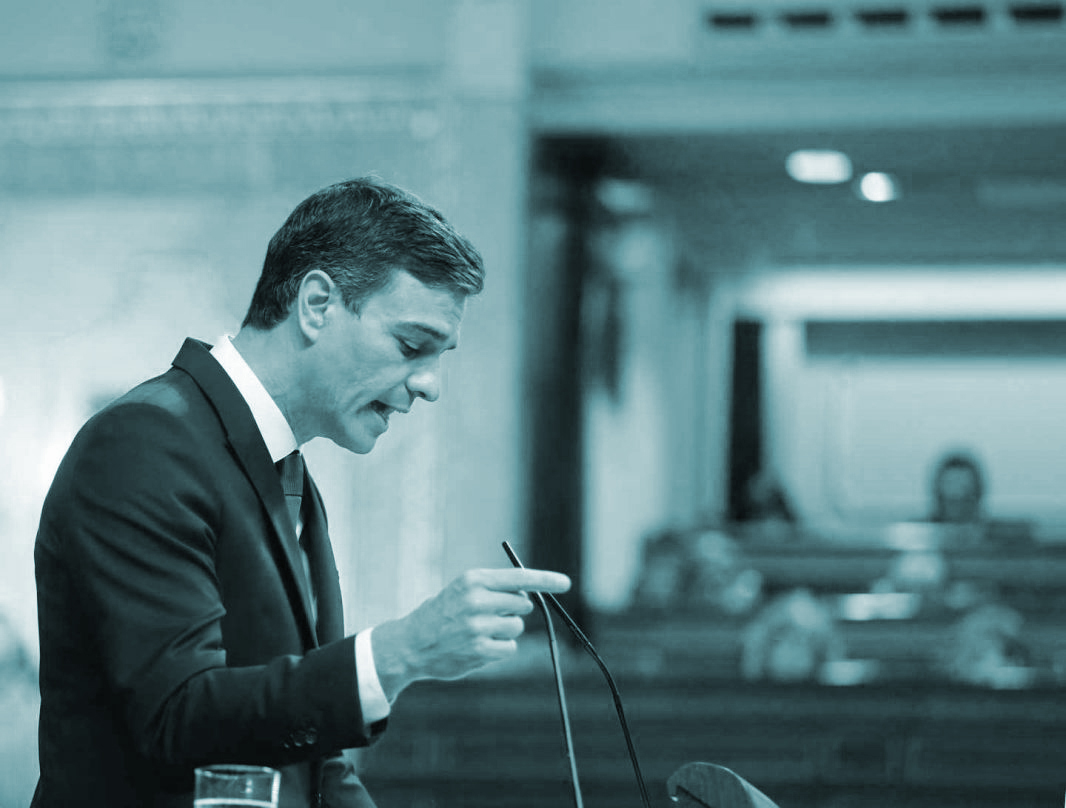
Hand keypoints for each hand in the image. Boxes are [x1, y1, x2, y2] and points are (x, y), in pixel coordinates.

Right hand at [371, 567, 570, 701]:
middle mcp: (477, 600)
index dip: (546, 580)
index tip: (566, 583)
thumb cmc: (441, 614)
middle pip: (522, 605)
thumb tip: (531, 595)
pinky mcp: (479, 650)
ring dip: (505, 632)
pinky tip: (478, 647)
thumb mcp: (462, 590)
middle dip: (513, 611)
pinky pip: (509, 649)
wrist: (410, 644)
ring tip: (478, 632)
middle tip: (490, 615)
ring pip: (516, 627)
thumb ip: (493, 589)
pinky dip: (500, 650)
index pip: (519, 577)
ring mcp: (478, 626)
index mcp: (473, 580)